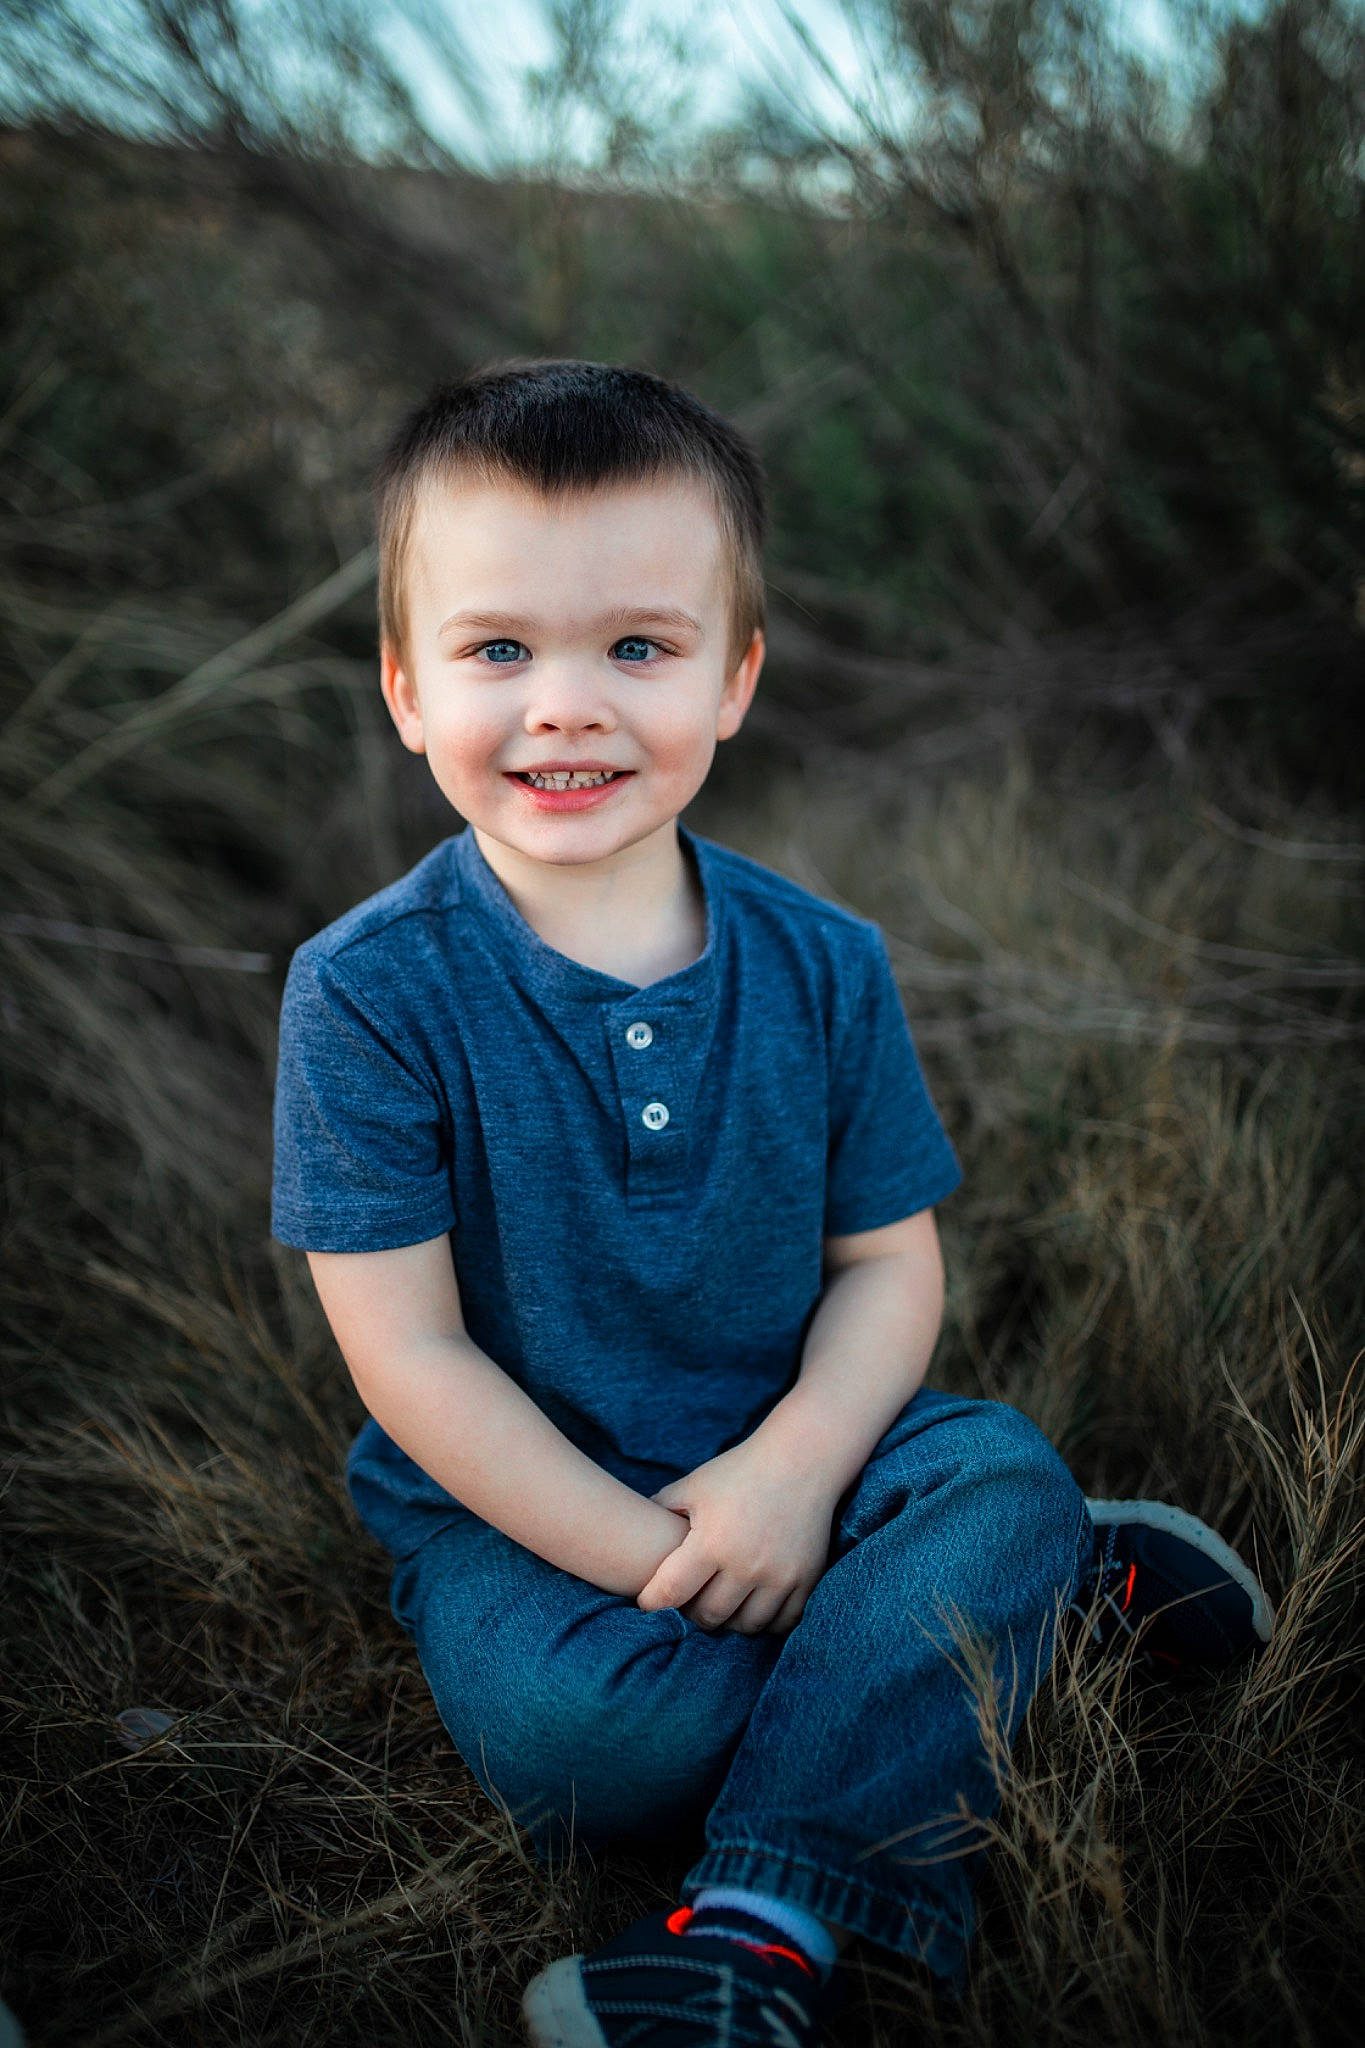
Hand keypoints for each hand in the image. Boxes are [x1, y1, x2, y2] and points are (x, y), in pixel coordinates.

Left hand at [636, 1436, 840, 1636]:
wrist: (800, 1460)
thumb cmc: (739, 1471)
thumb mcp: (693, 1485)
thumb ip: (660, 1509)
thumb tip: (625, 1530)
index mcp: (711, 1542)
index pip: (670, 1594)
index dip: (652, 1604)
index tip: (647, 1602)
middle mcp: (745, 1564)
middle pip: (708, 1617)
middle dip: (692, 1615)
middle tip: (686, 1604)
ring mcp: (779, 1575)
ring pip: (745, 1626)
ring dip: (729, 1622)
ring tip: (720, 1606)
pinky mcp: (805, 1579)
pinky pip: (782, 1622)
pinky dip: (765, 1622)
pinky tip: (753, 1606)